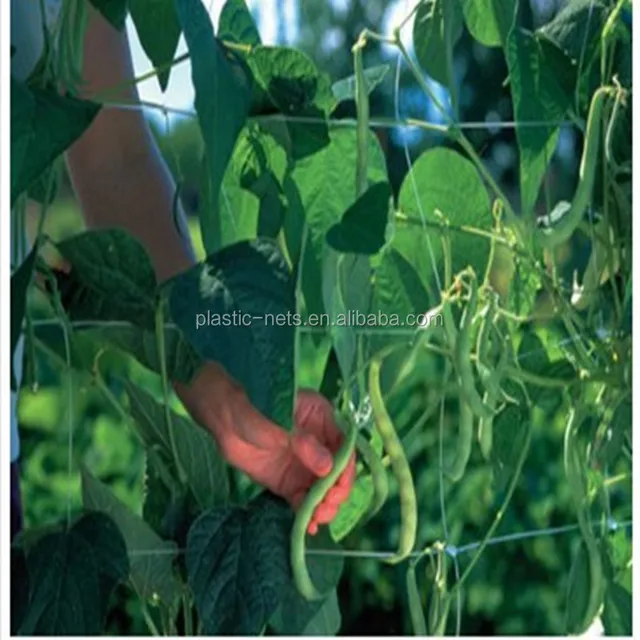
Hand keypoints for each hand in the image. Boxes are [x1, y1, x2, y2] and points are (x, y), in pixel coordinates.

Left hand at [174, 362, 355, 533]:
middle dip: (336, 491)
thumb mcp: (282, 421)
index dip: (345, 469)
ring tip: (318, 517)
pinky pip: (302, 499)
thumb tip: (328, 469)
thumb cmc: (253, 407)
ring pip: (323, 489)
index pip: (344, 448)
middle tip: (327, 504)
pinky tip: (309, 525)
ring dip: (324, 506)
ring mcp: (303, 465)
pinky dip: (307, 512)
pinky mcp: (287, 482)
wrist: (223, 419)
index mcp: (323, 421)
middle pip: (337, 473)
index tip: (339, 485)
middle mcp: (319, 444)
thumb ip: (305, 444)